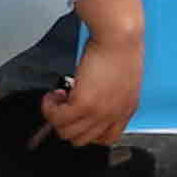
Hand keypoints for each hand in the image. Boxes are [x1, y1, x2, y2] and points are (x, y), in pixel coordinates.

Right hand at [43, 18, 145, 153]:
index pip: (107, 138)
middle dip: (68, 124)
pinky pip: (57, 118)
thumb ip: (109, 97)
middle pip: (82, 139)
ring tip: (58, 98)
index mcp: (127, 109)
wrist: (119, 37)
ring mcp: (99, 112)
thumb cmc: (121, 49)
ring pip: (66, 132)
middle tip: (64, 105)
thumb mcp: (121, 81)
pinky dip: (49, 108)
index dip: (88, 131)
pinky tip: (53, 95)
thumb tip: (86, 102)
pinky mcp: (83, 104)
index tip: (78, 120)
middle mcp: (114, 114)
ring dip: (56, 117)